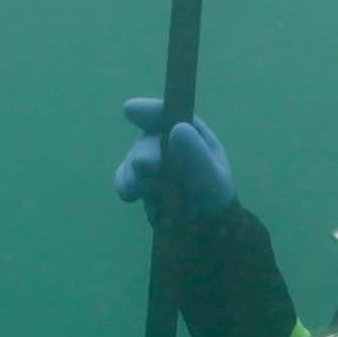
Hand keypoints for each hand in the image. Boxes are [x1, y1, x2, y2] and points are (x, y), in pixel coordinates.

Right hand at [111, 98, 235, 224]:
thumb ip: (196, 156)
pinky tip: (133, 197)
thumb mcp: (211, 178)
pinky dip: (128, 188)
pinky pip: (124, 179)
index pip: (168, 114)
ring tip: (145, 192)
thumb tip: (177, 128)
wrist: (204, 226)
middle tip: (143, 166)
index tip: (131, 109)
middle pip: (147, 142)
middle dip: (143, 154)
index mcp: (189, 132)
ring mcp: (150, 160)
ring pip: (132, 162)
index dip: (148, 110)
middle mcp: (166, 142)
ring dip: (135, 177)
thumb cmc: (213, 194)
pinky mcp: (138, 180)